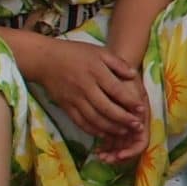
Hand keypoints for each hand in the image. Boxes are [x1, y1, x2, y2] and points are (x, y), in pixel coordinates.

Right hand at [22, 35, 149, 157]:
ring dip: (110, 128)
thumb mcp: (99, 51)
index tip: (142, 109)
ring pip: (94, 118)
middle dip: (123, 119)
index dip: (130, 101)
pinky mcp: (65, 106)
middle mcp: (85, 87)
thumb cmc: (75, 53)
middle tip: (137, 126)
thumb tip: (134, 75)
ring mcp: (73, 98)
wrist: (45, 59)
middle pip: (106, 108)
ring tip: (124, 132)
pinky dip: (92, 130)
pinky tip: (103, 134)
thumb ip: (118, 63)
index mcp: (96, 72)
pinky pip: (79, 122)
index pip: (116, 90)